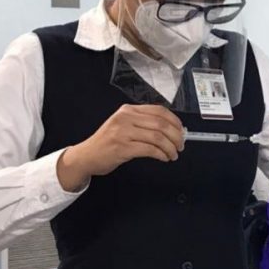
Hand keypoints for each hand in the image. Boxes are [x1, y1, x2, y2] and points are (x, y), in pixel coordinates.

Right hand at [57, 104, 184, 190]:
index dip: (174, 121)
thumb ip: (143, 124)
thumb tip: (171, 130)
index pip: (159, 111)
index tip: (182, 130)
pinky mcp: (122, 147)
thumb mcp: (123, 125)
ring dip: (170, 147)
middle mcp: (126, 118)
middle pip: (161, 124)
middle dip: (176, 136)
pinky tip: (163, 158)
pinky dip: (161, 154)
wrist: (86, 156)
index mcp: (128, 110)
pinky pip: (149, 149)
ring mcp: (123, 132)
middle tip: (181, 145)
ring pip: (157, 137)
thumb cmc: (107, 142)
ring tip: (173, 154)